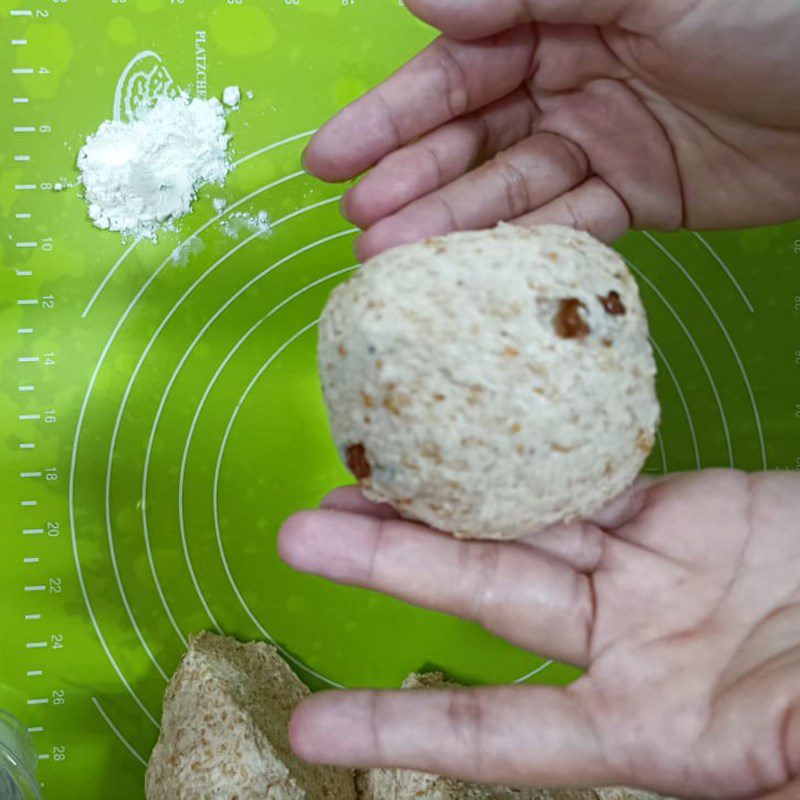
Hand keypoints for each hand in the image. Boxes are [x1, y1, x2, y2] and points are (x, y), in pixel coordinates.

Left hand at [279, 470, 799, 798]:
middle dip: (396, 566)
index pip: (504, 732)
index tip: (315, 728)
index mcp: (649, 730)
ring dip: (440, 500)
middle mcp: (628, 645)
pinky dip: (531, 456)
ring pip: (521, 523)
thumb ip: (767, 763)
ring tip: (356, 476)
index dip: (409, 730)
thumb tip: (748, 773)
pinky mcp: (678, 510)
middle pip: (487, 596)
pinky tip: (466, 434)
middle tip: (303, 535)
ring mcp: (647, 571)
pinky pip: (588, 475)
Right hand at [303, 0, 799, 259]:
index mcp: (566, 14)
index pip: (461, 66)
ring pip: (510, 190)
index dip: (394, 113)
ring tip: (389, 258)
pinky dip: (522, 247)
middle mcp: (573, 76)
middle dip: (411, 176)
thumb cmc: (774, 11)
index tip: (334, 155)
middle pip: (472, 135)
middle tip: (356, 219)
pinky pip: (568, 224)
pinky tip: (472, 271)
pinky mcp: (635, 196)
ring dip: (450, 225)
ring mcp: (601, 141)